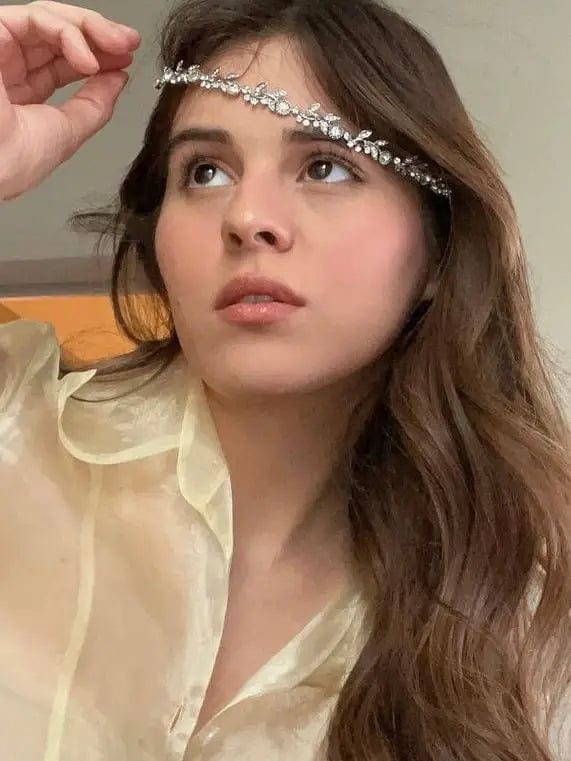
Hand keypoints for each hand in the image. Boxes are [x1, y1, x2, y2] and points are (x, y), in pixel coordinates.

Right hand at [0, 1, 140, 199]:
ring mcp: (0, 48)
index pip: (62, 63)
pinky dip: (70, 34)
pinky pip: (37, 18)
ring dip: (91, 30)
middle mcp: (7, 67)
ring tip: (119, 48)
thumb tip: (117, 80)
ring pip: (49, 19)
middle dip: (100, 36)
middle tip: (129, 44)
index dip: (97, 57)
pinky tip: (89, 61)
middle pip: (58, 35)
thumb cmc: (10, 161)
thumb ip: (94, 105)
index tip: (125, 61)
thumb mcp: (67, 132)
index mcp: (19, 93)